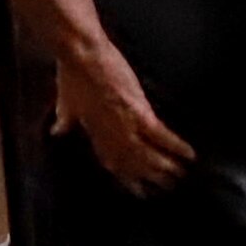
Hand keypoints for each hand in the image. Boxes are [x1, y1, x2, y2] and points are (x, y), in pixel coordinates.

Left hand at [54, 41, 193, 194]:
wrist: (82, 54)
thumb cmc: (71, 74)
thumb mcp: (65, 101)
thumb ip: (64, 120)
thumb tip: (56, 132)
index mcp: (95, 133)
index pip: (112, 162)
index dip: (125, 178)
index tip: (138, 191)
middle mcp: (111, 135)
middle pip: (133, 163)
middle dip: (150, 177)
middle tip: (167, 188)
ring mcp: (126, 125)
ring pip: (147, 154)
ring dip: (164, 167)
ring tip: (180, 176)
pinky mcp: (139, 111)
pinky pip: (160, 134)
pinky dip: (175, 146)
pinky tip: (190, 155)